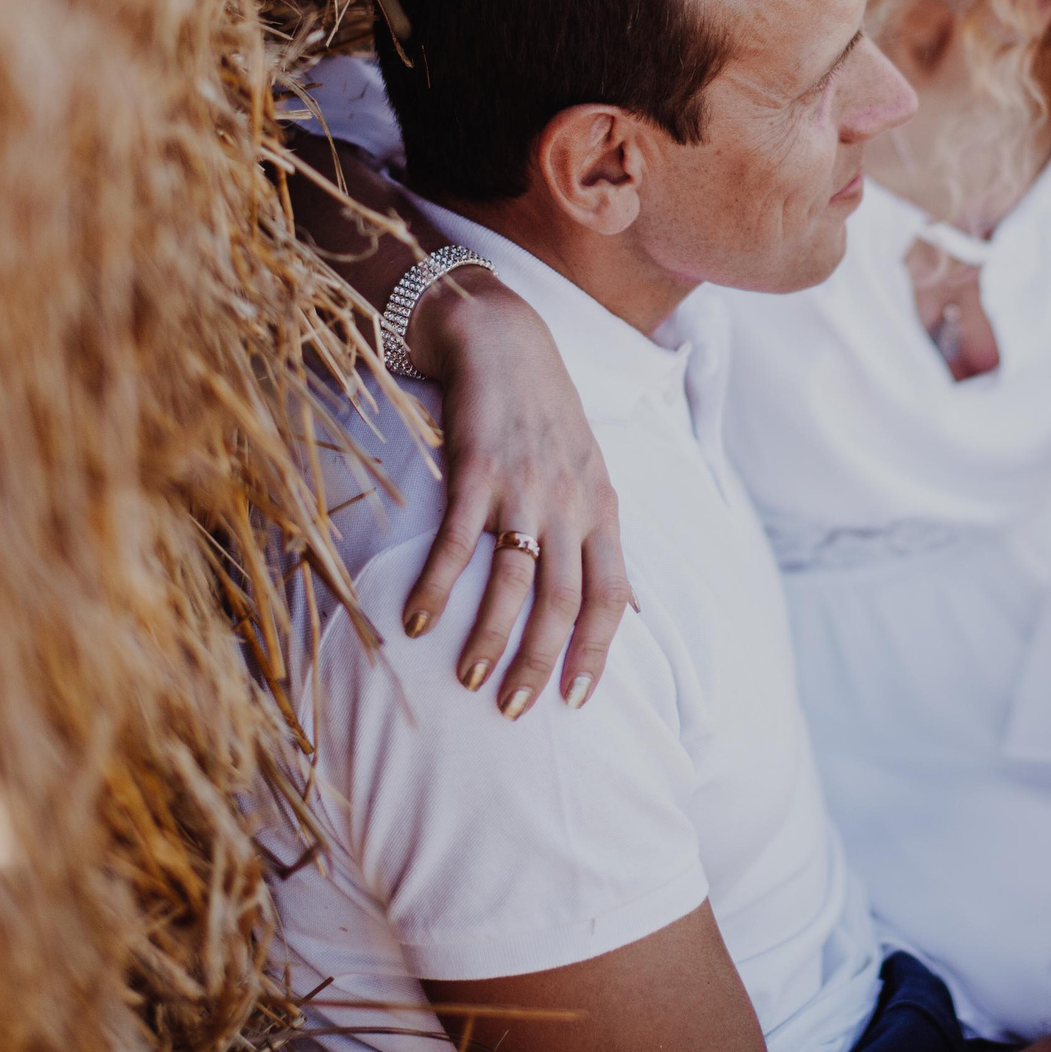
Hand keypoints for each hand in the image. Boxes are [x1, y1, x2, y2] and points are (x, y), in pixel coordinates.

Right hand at [402, 267, 632, 719]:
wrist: (503, 340)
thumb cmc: (547, 416)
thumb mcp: (595, 476)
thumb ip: (607, 542)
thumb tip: (635, 609)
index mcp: (603, 510)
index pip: (613, 598)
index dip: (596, 653)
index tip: (575, 703)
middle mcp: (571, 505)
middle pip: (563, 603)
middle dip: (539, 665)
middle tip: (511, 711)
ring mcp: (524, 490)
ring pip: (514, 584)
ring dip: (487, 639)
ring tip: (466, 681)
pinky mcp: (476, 472)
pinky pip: (456, 544)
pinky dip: (438, 588)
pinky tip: (415, 622)